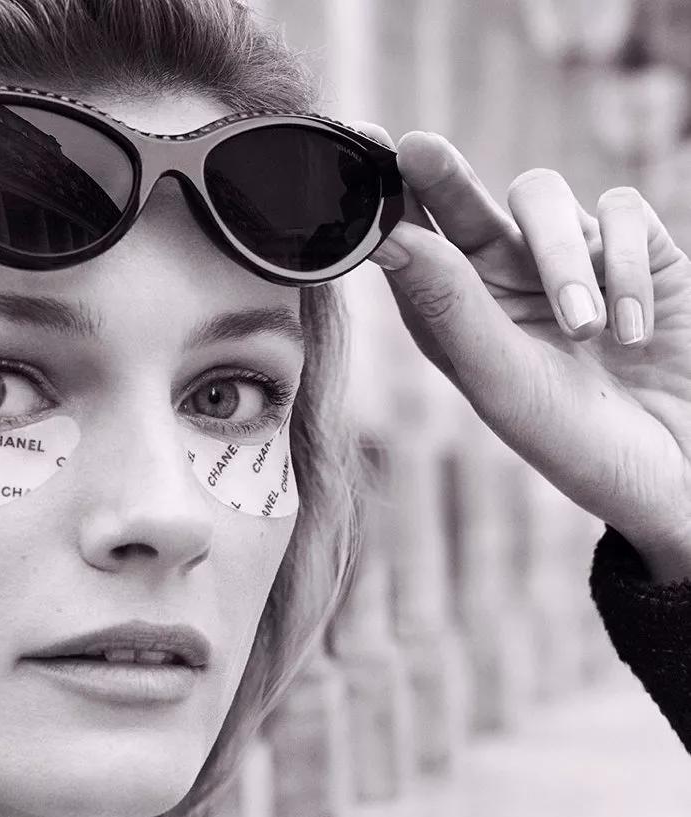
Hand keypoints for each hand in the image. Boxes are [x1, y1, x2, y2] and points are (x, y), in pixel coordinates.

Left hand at [358, 126, 690, 582]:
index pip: (412, 245)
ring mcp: (570, 260)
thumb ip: (451, 305)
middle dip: (446, 179)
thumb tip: (387, 238)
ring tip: (585, 331)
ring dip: (563, 261)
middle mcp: (503, 281)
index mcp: (455, 317)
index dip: (385, 202)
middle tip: (419, 151)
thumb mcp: (504, 379)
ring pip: (545, 200)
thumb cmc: (577, 441)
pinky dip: (627, 268)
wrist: (677, 468)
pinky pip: (622, 212)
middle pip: (465, 204)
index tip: (356, 160)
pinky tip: (633, 332)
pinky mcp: (637, 250)